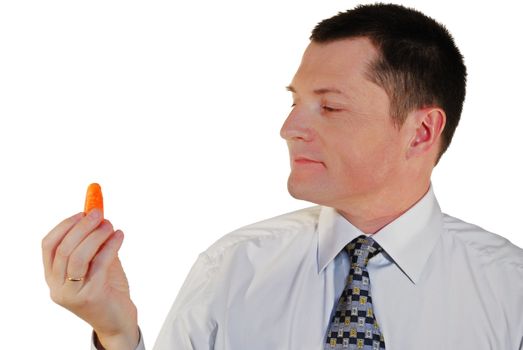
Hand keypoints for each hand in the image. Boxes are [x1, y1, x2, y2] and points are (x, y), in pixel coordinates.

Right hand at [42, 209, 139, 349]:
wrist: (118, 320)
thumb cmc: (108, 288)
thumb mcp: (97, 263)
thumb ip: (94, 243)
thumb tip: (98, 214)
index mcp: (53, 277)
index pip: (49, 246)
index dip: (64, 225)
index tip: (82, 212)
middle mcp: (57, 286)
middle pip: (63, 249)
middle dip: (81, 227)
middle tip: (99, 213)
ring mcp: (72, 293)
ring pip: (78, 256)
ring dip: (95, 235)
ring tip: (110, 225)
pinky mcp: (91, 296)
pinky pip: (99, 264)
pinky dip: (110, 245)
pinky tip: (119, 236)